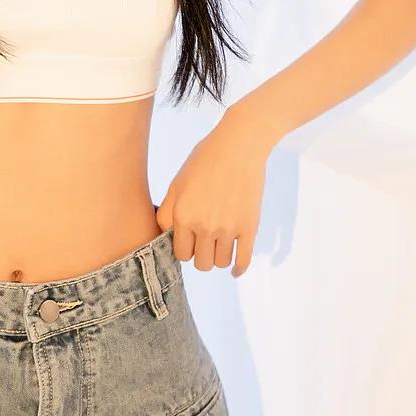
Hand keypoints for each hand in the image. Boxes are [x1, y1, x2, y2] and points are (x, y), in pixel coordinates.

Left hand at [154, 108, 272, 276]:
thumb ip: (167, 213)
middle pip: (201, 263)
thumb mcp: (176, 184)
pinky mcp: (250, 227)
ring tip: (219, 245)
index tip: (190, 241)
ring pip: (221, 263)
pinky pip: (243, 260)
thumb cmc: (204, 161)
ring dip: (219, 257)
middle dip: (201, 256)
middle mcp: (205, 226)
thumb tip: (165, 237)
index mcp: (184, 217)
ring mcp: (228, 228)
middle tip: (204, 243)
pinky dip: (238, 268)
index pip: (181, 254)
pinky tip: (235, 269)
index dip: (185, 249)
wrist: (239, 146)